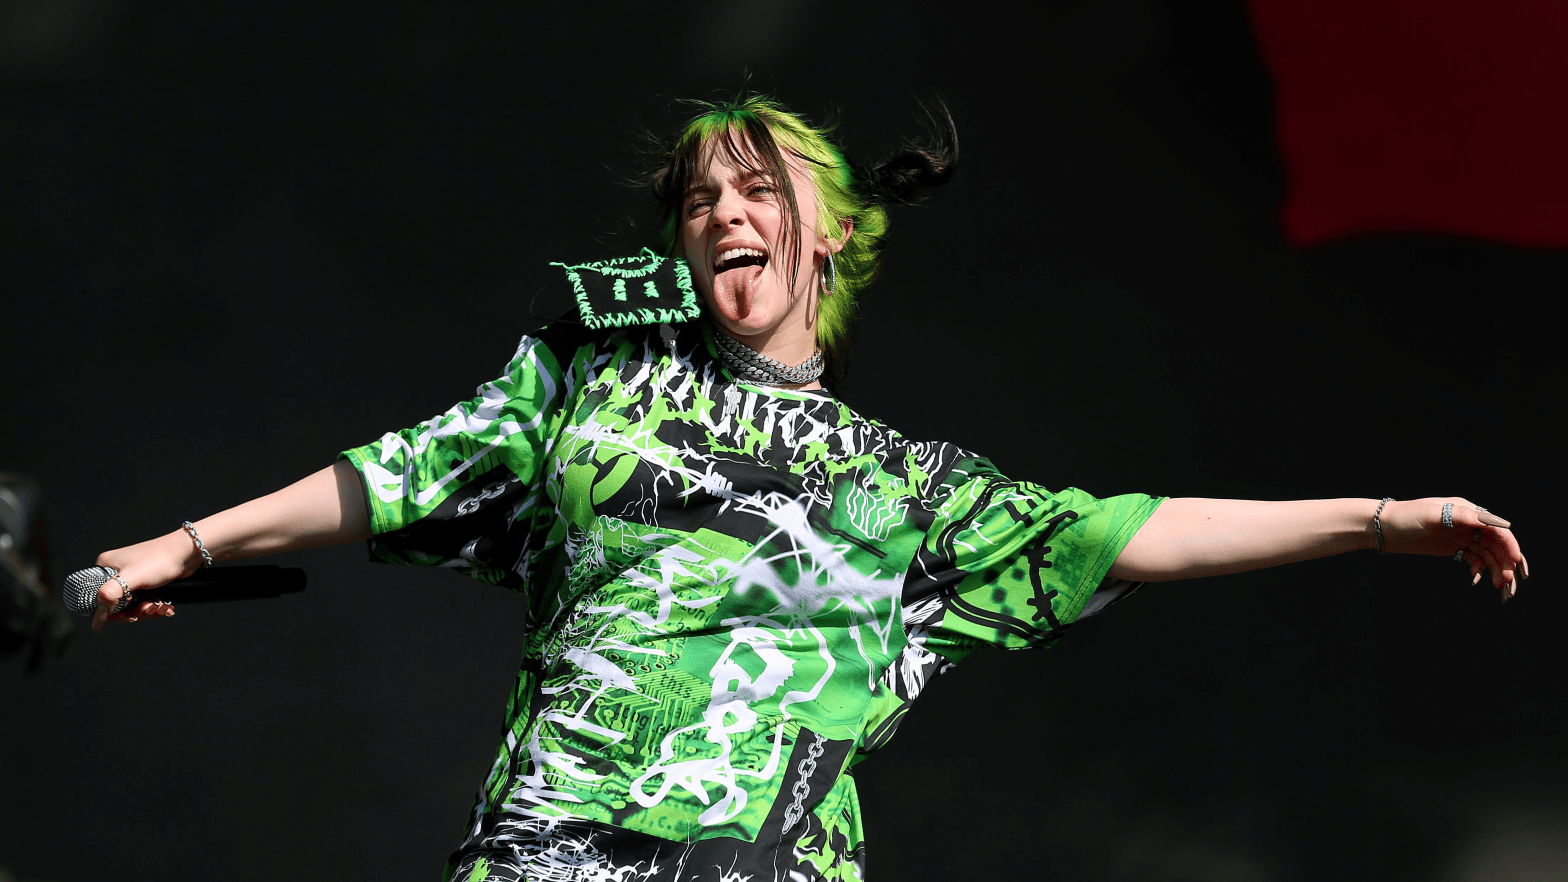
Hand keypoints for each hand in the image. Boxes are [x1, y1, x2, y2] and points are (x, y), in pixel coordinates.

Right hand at [91, 529, 202, 630]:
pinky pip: (146, 601)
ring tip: (161, 606)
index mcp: (106, 567)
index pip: (99, 598)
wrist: (187, 552)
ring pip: (134, 605)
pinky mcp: (148, 582)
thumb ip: (109, 595)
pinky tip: (166, 606)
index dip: (113, 611)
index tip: (130, 615)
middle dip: (136, 611)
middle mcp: (118, 572)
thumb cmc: (158, 560)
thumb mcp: (130, 578)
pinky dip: (155, 606)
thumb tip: (96, 619)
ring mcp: (133, 577)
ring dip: (148, 610)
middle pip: (118, 604)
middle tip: (149, 608)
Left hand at [1380, 497, 1527, 599]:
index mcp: (1467, 511)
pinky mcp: (1453, 547)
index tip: (1516, 563)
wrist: (1382, 527)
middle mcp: (1469, 523)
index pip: (1497, 529)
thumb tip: (1496, 521)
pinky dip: (1480, 569)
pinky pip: (1474, 559)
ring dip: (1495, 569)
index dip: (1510, 545)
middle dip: (1505, 562)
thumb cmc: (1406, 517)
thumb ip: (1463, 517)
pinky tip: (1475, 579)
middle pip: (1496, 544)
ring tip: (1497, 587)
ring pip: (1487, 553)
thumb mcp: (1432, 515)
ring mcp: (1462, 535)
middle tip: (1505, 583)